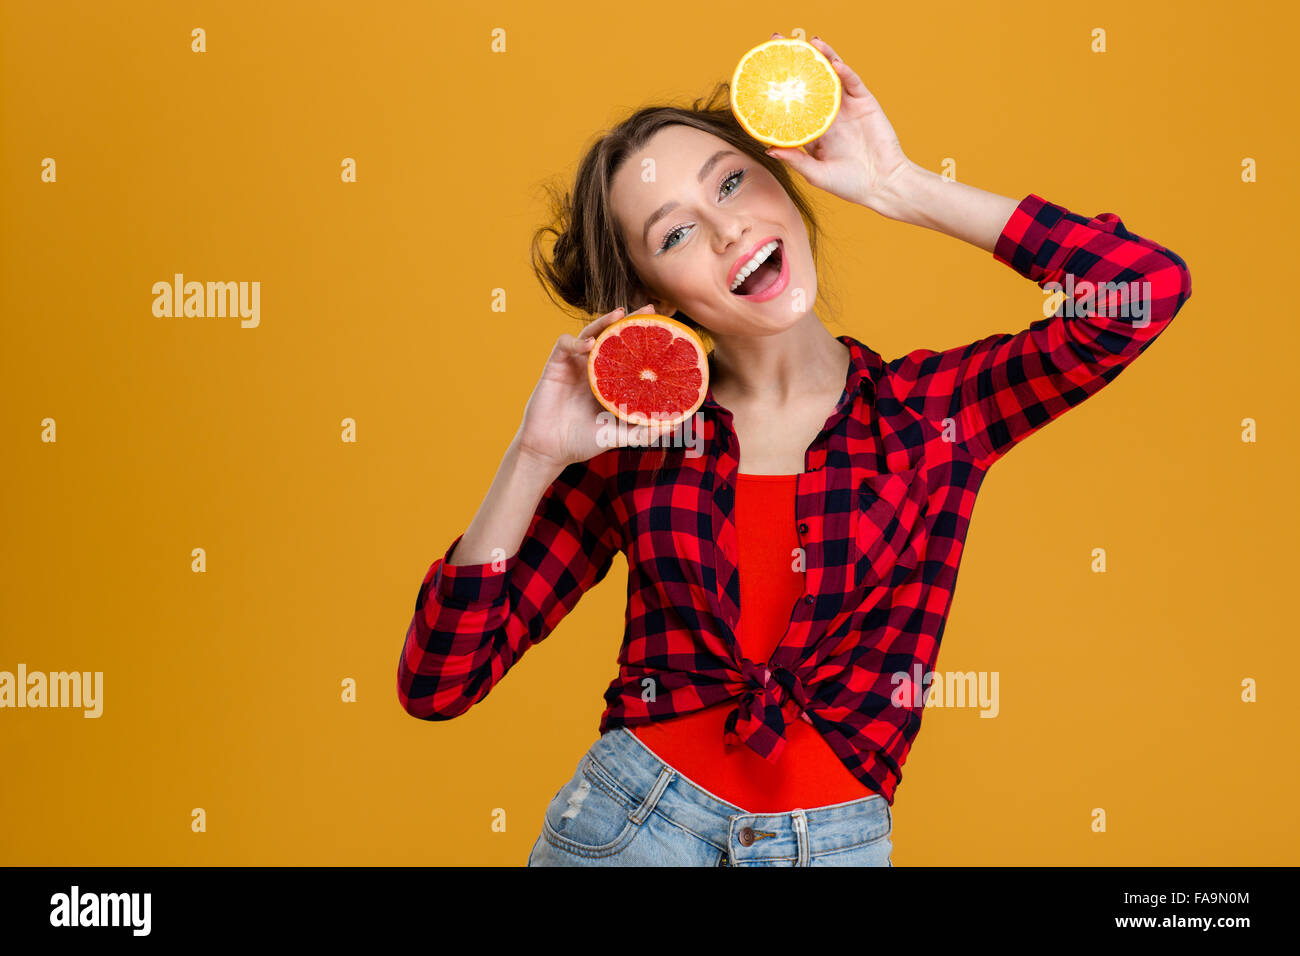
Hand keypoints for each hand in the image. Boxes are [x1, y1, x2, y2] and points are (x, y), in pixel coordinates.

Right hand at [515, 304, 675, 470]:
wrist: (550, 450)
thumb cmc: (582, 442)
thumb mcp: (618, 436)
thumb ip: (643, 432)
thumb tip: (672, 426)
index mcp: (609, 380)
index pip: (629, 352)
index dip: (644, 339)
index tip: (665, 329)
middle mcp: (593, 368)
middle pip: (612, 336)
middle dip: (630, 321)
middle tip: (650, 310)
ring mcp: (575, 365)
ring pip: (590, 333)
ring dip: (603, 322)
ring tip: (620, 315)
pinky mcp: (556, 366)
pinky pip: (565, 344)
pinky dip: (576, 342)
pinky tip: (589, 344)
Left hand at [762, 33, 914, 217]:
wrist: (882, 185)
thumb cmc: (849, 184)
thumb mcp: (816, 173)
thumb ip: (795, 160)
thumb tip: (768, 149)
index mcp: (814, 130)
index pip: (793, 104)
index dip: (779, 88)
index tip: (762, 75)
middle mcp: (828, 114)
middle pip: (809, 83)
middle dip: (796, 63)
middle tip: (779, 42)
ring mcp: (847, 107)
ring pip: (831, 77)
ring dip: (822, 58)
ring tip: (810, 43)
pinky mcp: (865, 104)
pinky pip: (853, 84)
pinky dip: (845, 72)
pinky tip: (835, 64)